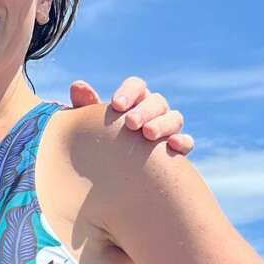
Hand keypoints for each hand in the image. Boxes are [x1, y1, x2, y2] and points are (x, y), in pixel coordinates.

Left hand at [68, 77, 193, 155]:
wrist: (109, 177)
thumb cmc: (97, 144)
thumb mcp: (88, 126)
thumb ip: (85, 106)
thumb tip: (77, 86)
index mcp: (133, 101)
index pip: (137, 86)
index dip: (129, 92)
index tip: (116, 105)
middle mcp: (153, 112)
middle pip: (157, 101)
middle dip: (145, 110)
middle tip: (130, 123)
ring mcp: (167, 130)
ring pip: (174, 118)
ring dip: (162, 124)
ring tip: (148, 134)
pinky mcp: (176, 150)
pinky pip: (186, 142)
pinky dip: (182, 141)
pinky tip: (171, 146)